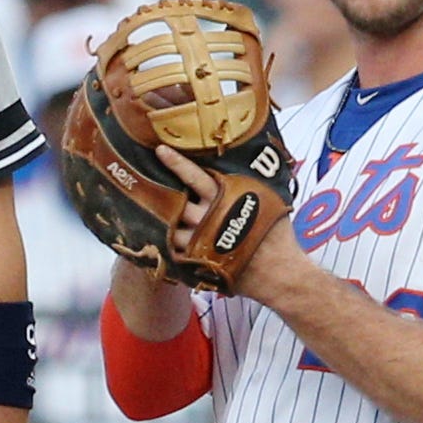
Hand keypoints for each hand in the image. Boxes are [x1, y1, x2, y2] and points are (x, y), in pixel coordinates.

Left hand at [154, 142, 307, 305]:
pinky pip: (175, 250)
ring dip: (163, 219)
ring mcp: (200, 240)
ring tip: (150, 211)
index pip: (196, 176)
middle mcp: (208, 217)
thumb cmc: (278, 237)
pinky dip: (168, 243)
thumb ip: (254, 185)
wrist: (278, 272)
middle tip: (143, 181)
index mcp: (225, 198)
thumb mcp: (270, 202)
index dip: (177, 163)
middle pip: (176, 201)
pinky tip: (160, 237)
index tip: (160, 149)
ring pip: (171, 226)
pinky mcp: (197, 260)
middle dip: (160, 191)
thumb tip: (260, 164)